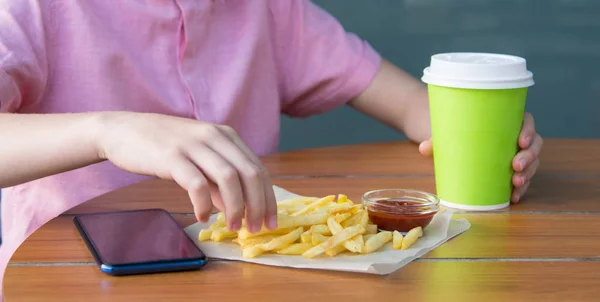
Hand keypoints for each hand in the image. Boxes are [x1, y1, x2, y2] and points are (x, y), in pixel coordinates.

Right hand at [95, 112, 276, 232]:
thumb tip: (233, 207)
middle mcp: (214, 136)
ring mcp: (193, 144)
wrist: (122, 130)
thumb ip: (217, 180)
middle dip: (258, 205)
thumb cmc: (163, 146)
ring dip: (235, 207)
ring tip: (233, 227)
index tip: (270, 221)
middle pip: (249, 174)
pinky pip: (196, 183)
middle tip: (255, 229)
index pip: (258, 169)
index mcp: (226, 135)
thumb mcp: (198, 158)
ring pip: (228, 178)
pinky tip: (202, 216)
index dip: (268, 198)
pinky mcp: (172, 156)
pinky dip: (204, 203)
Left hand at [417, 112, 542, 202]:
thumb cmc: (452, 130)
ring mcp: (514, 154)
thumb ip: (436, 140)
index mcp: (505, 120)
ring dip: (528, 174)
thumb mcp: (445, 132)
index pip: (526, 121)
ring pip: (531, 163)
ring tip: (516, 184)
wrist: (447, 139)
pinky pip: (522, 179)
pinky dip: (520, 188)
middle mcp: (514, 137)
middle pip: (533, 145)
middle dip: (529, 157)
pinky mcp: (509, 170)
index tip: (521, 141)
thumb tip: (423, 148)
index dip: (529, 130)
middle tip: (516, 166)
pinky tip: (514, 197)